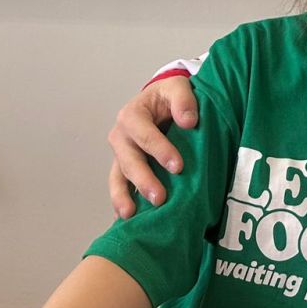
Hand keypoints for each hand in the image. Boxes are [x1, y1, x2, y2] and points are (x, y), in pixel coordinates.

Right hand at [106, 76, 198, 217]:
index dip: (160, 150)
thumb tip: (188, 121)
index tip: (178, 166)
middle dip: (143, 179)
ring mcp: (120, 155)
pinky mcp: (124, 170)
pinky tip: (127, 220)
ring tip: (131, 215)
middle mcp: (121, 136)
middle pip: (128, 160)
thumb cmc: (168, 97)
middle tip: (159, 198)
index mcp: (132, 114)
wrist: (160, 103)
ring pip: (118, 177)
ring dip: (124, 196)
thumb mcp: (177, 87)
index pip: (144, 134)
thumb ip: (183, 100)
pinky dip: (121, 202)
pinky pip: (119, 187)